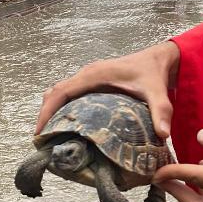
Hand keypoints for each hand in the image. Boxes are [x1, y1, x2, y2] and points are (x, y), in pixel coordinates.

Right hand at [35, 41, 179, 137]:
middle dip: (45, 115)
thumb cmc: (153, 74)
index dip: (47, 111)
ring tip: (52, 138)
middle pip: (55, 93)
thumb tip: (163, 135)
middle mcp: (87, 75)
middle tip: (43, 142)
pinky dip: (61, 108)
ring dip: (52, 112)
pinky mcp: (92, 83)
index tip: (39, 132)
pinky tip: (68, 128)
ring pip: (60, 93)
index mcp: (95, 75)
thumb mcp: (158, 93)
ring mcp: (88, 78)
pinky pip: (69, 95)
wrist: (158, 59)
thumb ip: (160, 112)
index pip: (62, 91)